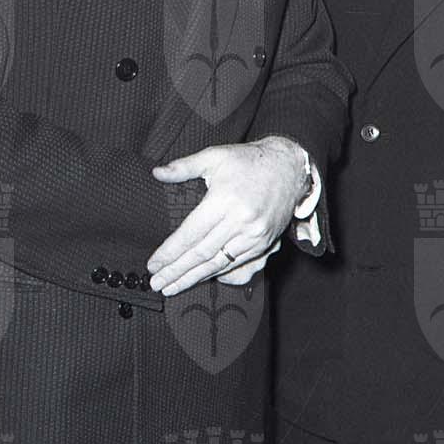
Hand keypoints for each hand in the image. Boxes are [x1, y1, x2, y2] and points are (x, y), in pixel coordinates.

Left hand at [148, 137, 305, 295]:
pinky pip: (238, 265)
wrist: (290, 167)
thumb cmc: (250, 160)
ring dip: (194, 278)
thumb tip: (157, 173)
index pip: (191, 234)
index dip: (170, 252)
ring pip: (219, 264)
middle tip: (157, 283)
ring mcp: (255, 235)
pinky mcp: (265, 243)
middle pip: (202, 254)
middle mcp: (241, 221)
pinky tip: (203, 280)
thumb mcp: (215, 156)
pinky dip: (219, 275)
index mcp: (225, 199)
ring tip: (173, 287)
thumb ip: (184, 166)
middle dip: (176, 271)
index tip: (153, 264)